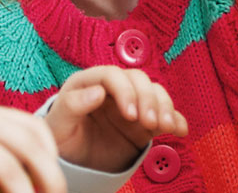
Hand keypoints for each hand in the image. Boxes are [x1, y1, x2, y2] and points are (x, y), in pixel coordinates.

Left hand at [45, 66, 188, 173]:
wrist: (74, 162)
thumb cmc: (62, 138)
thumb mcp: (58, 124)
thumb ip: (72, 105)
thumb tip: (97, 92)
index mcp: (89, 82)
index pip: (112, 75)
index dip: (125, 91)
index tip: (130, 114)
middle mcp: (113, 89)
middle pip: (139, 80)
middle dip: (148, 99)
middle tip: (148, 122)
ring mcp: (132, 103)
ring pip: (155, 92)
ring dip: (164, 107)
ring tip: (166, 127)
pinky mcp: (145, 121)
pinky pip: (165, 114)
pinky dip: (176, 119)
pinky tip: (180, 130)